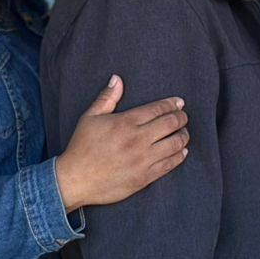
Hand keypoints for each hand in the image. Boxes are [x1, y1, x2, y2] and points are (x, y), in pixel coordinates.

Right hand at [54, 76, 188, 210]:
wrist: (76, 180)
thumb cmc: (81, 147)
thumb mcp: (90, 117)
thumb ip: (107, 97)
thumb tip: (117, 79)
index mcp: (125, 122)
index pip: (157, 109)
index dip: (171, 104)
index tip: (179, 103)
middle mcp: (138, 140)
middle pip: (170, 124)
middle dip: (181, 118)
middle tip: (183, 116)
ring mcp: (143, 159)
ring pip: (174, 144)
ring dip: (183, 136)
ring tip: (184, 133)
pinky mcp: (145, 177)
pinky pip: (169, 165)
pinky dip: (179, 156)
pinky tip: (182, 152)